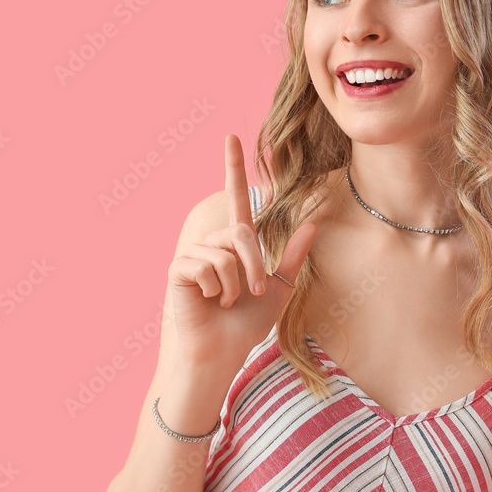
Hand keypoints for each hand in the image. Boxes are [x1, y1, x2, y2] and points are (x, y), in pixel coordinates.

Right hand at [167, 134, 316, 368]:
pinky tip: (210, 302)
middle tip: (254, 293)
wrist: (222, 354)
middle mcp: (213, 243)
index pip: (236, 198)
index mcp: (236, 244)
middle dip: (256, 266)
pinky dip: (218, 289)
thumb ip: (292, 257)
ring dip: (238, 284)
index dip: (233, 167)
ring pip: (227, 252)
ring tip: (228, 302)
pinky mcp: (179, 269)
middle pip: (243, 233)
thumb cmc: (246, 326)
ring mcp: (193, 255)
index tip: (232, 136)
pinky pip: (208, 266)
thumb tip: (312, 224)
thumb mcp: (279, 290)